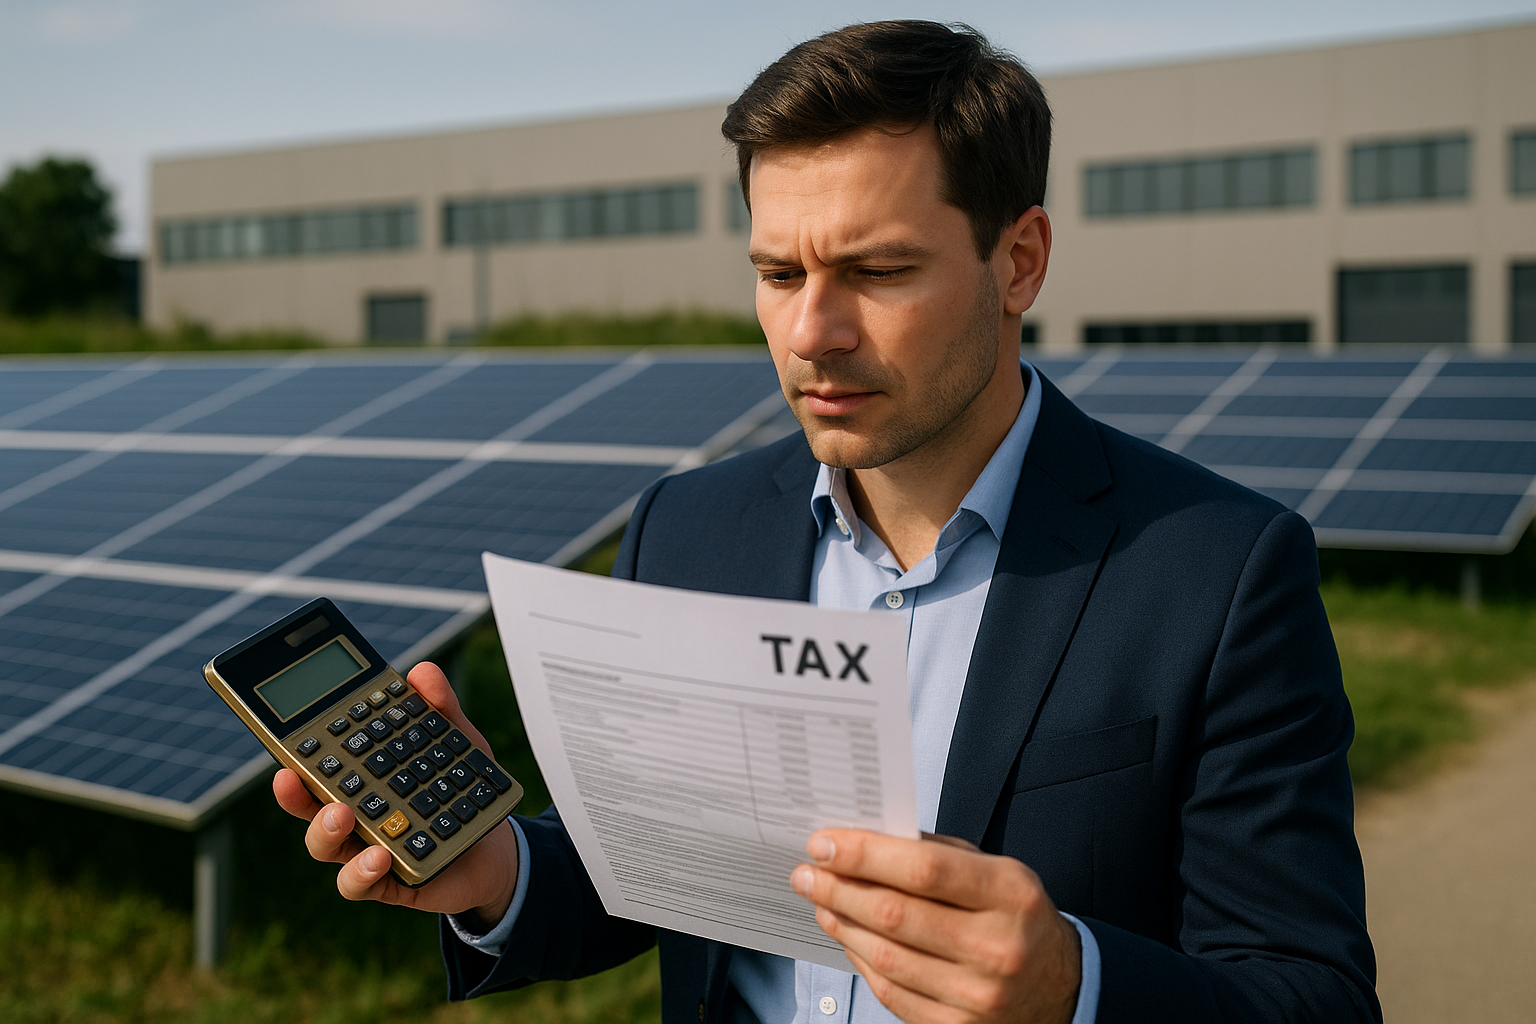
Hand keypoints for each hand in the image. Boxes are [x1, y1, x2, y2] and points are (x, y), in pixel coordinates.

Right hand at [272, 661, 518, 928]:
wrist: (497, 847)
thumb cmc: (458, 790)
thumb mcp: (457, 743)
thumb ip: (439, 709)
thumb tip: (422, 672)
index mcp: (361, 777)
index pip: (320, 763)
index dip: (294, 751)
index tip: (284, 733)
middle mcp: (353, 814)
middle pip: (308, 804)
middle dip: (294, 791)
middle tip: (291, 776)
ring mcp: (365, 849)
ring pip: (324, 845)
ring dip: (323, 829)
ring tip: (341, 814)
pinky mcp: (387, 883)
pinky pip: (359, 884)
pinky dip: (362, 873)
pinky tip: (380, 857)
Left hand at [790, 829, 1080, 1023]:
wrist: (1061, 987)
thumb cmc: (1017, 919)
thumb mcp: (995, 872)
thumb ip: (935, 854)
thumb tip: (864, 840)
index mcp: (1010, 894)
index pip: (924, 869)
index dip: (865, 855)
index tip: (825, 843)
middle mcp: (997, 946)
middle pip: (896, 914)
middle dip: (840, 888)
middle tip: (808, 872)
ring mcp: (978, 995)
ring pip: (887, 956)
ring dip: (842, 924)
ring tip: (821, 901)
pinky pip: (892, 992)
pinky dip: (861, 961)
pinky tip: (847, 937)